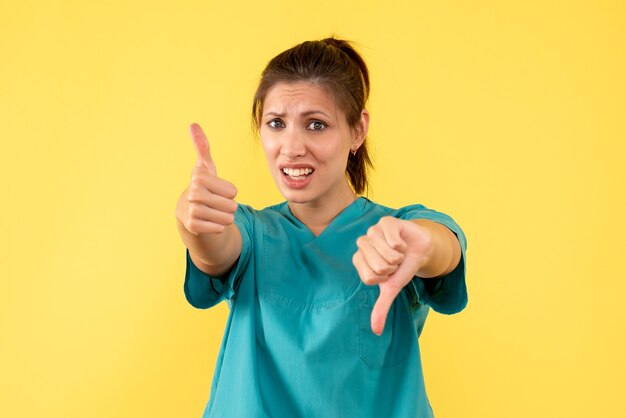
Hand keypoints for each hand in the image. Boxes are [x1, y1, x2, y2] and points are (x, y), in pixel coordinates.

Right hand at [176, 123, 237, 234]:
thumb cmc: (202, 186)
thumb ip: (202, 147)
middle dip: (229, 206)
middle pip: (231, 205)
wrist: (187, 211)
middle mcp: (193, 193)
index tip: (218, 190)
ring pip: (226, 218)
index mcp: (199, 177)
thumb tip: (193, 124)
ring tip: (215, 212)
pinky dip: (219, 226)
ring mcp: (191, 210)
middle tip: (217, 203)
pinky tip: (210, 221)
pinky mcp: (192, 226)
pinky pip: (219, 228)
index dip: (230, 192)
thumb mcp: (205, 167)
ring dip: (225, 217)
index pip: (233, 191)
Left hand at [352, 217, 432, 334]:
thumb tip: (376, 331)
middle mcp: (362, 244)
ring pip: (387, 254)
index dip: (384, 278)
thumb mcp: (391, 289)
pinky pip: (392, 240)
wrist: (420, 249)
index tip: (388, 273)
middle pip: (378, 266)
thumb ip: (381, 308)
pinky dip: (402, 245)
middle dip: (393, 267)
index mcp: (359, 260)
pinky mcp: (385, 222)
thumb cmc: (402, 268)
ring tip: (399, 251)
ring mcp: (372, 231)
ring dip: (399, 256)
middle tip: (395, 261)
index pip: (369, 278)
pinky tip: (402, 241)